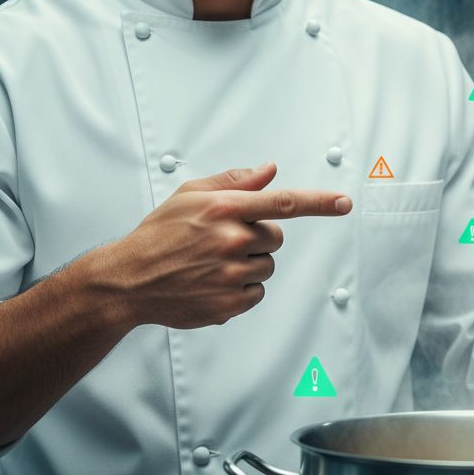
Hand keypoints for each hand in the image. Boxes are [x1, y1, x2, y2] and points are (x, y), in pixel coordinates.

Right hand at [110, 163, 350, 328]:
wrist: (129, 279)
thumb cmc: (158, 234)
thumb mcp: (190, 195)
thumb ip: (234, 181)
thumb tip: (268, 170)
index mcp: (224, 208)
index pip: (284, 202)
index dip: (320, 202)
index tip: (344, 203)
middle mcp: (231, 240)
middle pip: (276, 237)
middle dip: (257, 236)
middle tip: (222, 240)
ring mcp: (231, 274)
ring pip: (266, 265)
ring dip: (248, 264)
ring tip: (212, 263)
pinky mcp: (230, 304)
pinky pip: (256, 292)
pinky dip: (240, 289)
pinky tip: (212, 282)